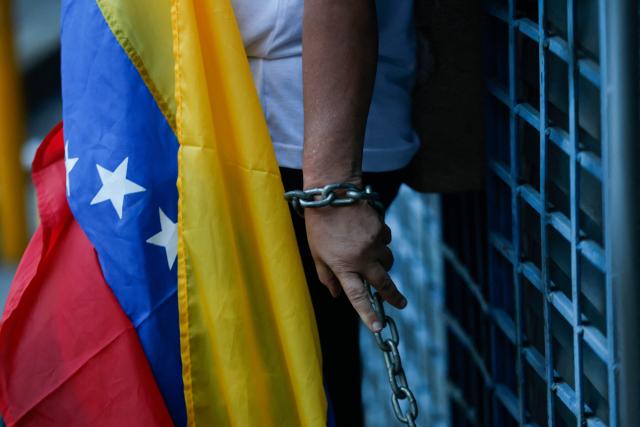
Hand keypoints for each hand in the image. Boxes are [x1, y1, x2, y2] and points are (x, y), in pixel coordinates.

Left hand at [304, 200, 406, 331]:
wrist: (331, 193)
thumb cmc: (319, 225)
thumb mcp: (316, 254)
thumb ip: (326, 276)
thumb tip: (336, 295)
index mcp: (343, 266)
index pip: (358, 297)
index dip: (368, 314)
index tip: (377, 327)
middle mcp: (361, 258)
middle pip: (383, 284)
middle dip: (393, 297)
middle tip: (401, 304)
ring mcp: (374, 243)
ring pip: (388, 262)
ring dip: (383, 265)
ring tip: (371, 260)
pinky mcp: (382, 229)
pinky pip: (386, 242)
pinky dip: (381, 243)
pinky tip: (368, 235)